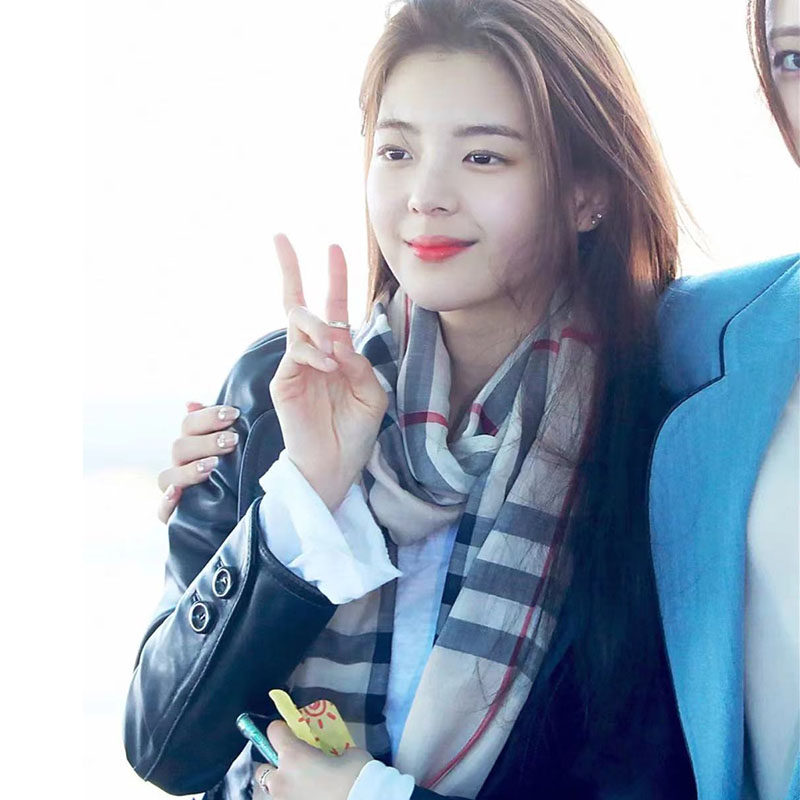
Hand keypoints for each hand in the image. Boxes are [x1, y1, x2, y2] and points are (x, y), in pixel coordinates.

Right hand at [156, 401, 240, 522]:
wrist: (244, 515)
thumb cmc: (243, 475)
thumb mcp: (237, 449)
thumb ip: (220, 425)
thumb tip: (190, 403)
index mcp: (195, 445)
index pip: (189, 424)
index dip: (208, 417)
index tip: (234, 414)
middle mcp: (182, 466)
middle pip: (180, 447)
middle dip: (207, 442)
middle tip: (232, 441)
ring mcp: (177, 492)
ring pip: (168, 477)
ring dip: (189, 469)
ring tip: (213, 466)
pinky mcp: (177, 518)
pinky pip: (162, 512)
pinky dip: (167, 503)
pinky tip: (178, 494)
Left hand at [254, 721, 371, 799]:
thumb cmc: (358, 777)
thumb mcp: (347, 754)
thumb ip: (332, 752)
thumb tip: (334, 755)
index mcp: (293, 756)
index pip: (274, 732)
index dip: (282, 730)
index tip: (289, 731)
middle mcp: (281, 780)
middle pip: (262, 768)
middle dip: (275, 767)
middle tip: (295, 768)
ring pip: (270, 792)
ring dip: (280, 788)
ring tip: (299, 789)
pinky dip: (290, 798)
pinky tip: (306, 797)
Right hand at [270, 233, 387, 509]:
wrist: (335, 466)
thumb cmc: (355, 432)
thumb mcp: (372, 394)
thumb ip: (361, 364)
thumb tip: (341, 339)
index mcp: (337, 354)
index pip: (334, 309)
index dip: (335, 279)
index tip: (333, 246)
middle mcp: (314, 354)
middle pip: (298, 303)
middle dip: (291, 268)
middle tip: (281, 238)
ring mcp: (296, 365)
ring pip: (298, 324)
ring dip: (319, 327)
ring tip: (336, 352)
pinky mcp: (284, 381)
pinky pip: (297, 352)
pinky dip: (316, 354)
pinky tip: (330, 366)